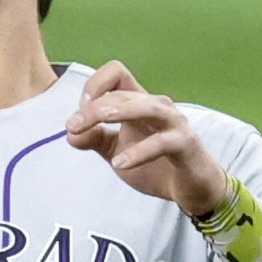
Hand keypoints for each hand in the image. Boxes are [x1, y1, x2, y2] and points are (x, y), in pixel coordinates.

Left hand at [65, 62, 228, 219]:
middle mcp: (156, 106)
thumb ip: (95, 140)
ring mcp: (173, 122)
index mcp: (139, 102)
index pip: (116, 74)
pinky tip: (119, 163)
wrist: (192, 188)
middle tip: (73, 126)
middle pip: (122, 92)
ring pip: (144, 106)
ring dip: (115, 111)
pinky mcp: (185, 144)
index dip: (94, 86)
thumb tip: (70, 134)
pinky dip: (139, 152)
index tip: (79, 115)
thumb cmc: (157, 164)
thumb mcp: (117, 151)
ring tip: (92, 125)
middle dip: (93, 107)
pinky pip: (161, 142)